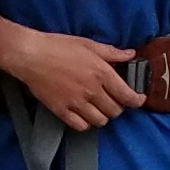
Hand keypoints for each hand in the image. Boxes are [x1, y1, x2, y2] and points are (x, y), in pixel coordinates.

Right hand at [9, 30, 142, 130]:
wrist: (30, 55)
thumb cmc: (58, 46)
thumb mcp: (88, 44)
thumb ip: (112, 53)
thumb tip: (130, 54)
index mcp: (102, 73)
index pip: (127, 95)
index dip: (137, 101)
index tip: (139, 100)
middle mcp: (92, 91)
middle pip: (115, 111)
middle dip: (119, 107)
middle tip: (115, 101)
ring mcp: (76, 103)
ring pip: (100, 120)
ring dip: (104, 116)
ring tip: (100, 108)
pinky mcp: (62, 110)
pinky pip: (81, 126)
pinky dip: (86, 123)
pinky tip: (85, 115)